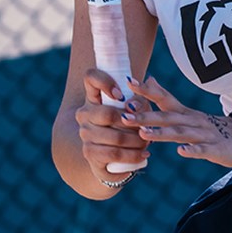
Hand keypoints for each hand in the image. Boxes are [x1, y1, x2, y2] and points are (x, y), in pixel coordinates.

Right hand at [73, 67, 148, 193]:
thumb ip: (139, 102)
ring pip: (115, 137)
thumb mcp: (136, 110)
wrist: (112, 154)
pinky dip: (133, 155)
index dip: (104, 81)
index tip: (120, 94)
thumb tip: (132, 105)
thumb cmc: (128, 125)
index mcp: (93, 97)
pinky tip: (144, 154)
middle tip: (146, 129)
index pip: (91, 77)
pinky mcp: (89, 153)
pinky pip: (114, 154)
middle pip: (108, 113)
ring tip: (147, 143)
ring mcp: (85, 134)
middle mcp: (84, 114)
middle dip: (132, 123)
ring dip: (136, 141)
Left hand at [132, 76, 231, 166]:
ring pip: (181, 133)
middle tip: (124, 116)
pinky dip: (193, 150)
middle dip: (146, 116)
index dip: (147, 91)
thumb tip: (149, 79)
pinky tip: (181, 152)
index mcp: (185, 113)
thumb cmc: (210, 127)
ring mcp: (205, 135)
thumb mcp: (187, 112)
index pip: (164, 99)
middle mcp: (193, 121)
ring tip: (144, 133)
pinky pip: (204, 150)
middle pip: (167, 117)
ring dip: (162, 133)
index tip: (128, 82)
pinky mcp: (217, 149)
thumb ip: (167, 99)